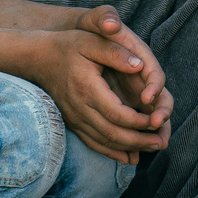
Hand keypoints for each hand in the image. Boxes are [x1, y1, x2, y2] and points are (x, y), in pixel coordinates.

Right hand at [40, 12, 172, 163]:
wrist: (37, 58)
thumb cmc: (68, 46)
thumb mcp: (92, 41)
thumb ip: (116, 52)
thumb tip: (140, 65)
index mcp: (88, 89)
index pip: (117, 114)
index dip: (138, 121)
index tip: (155, 120)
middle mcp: (79, 108)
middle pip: (111, 133)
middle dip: (138, 141)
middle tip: (160, 143)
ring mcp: (73, 118)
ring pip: (102, 142)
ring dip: (127, 149)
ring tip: (150, 149)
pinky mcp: (72, 122)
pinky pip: (92, 142)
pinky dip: (110, 152)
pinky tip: (126, 156)